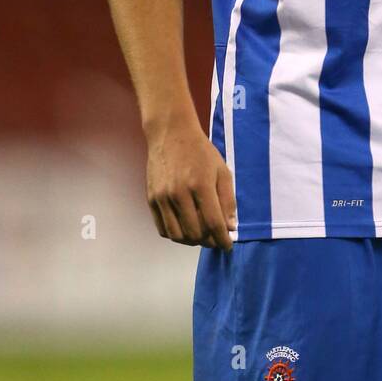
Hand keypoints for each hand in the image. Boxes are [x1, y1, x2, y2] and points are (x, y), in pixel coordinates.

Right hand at [145, 120, 236, 250]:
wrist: (171, 134)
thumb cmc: (201, 152)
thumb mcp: (222, 171)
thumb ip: (228, 200)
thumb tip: (230, 227)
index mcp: (200, 185)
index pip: (213, 223)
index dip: (222, 240)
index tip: (227, 246)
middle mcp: (179, 194)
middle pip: (195, 233)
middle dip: (209, 241)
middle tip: (215, 239)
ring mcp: (163, 197)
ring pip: (177, 235)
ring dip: (192, 241)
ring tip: (201, 236)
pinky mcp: (151, 199)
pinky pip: (163, 228)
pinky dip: (175, 235)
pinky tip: (185, 230)